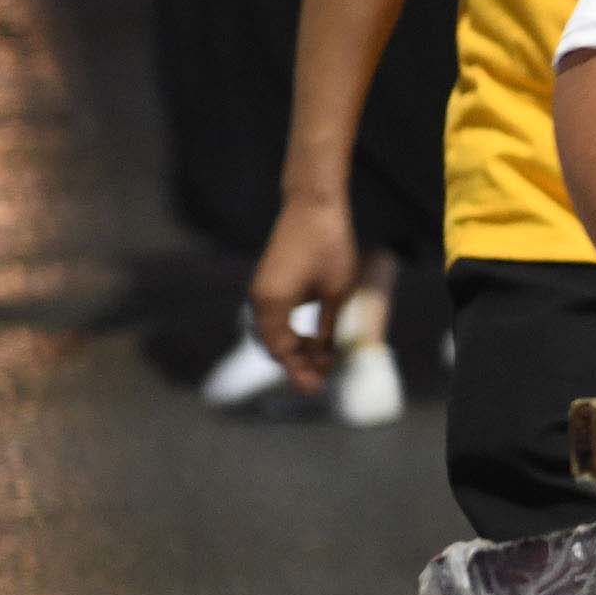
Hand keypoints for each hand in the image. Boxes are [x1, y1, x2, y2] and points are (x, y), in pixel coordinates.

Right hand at [247, 198, 357, 393]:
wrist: (314, 205)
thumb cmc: (330, 244)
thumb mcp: (337, 292)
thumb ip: (327, 327)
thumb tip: (326, 357)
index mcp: (272, 304)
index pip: (282, 351)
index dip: (299, 372)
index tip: (316, 389)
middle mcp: (259, 300)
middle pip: (272, 346)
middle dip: (296, 365)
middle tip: (321, 381)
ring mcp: (260, 291)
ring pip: (272, 334)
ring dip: (294, 350)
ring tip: (322, 361)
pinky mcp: (267, 283)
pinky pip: (273, 320)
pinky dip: (289, 334)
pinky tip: (313, 339)